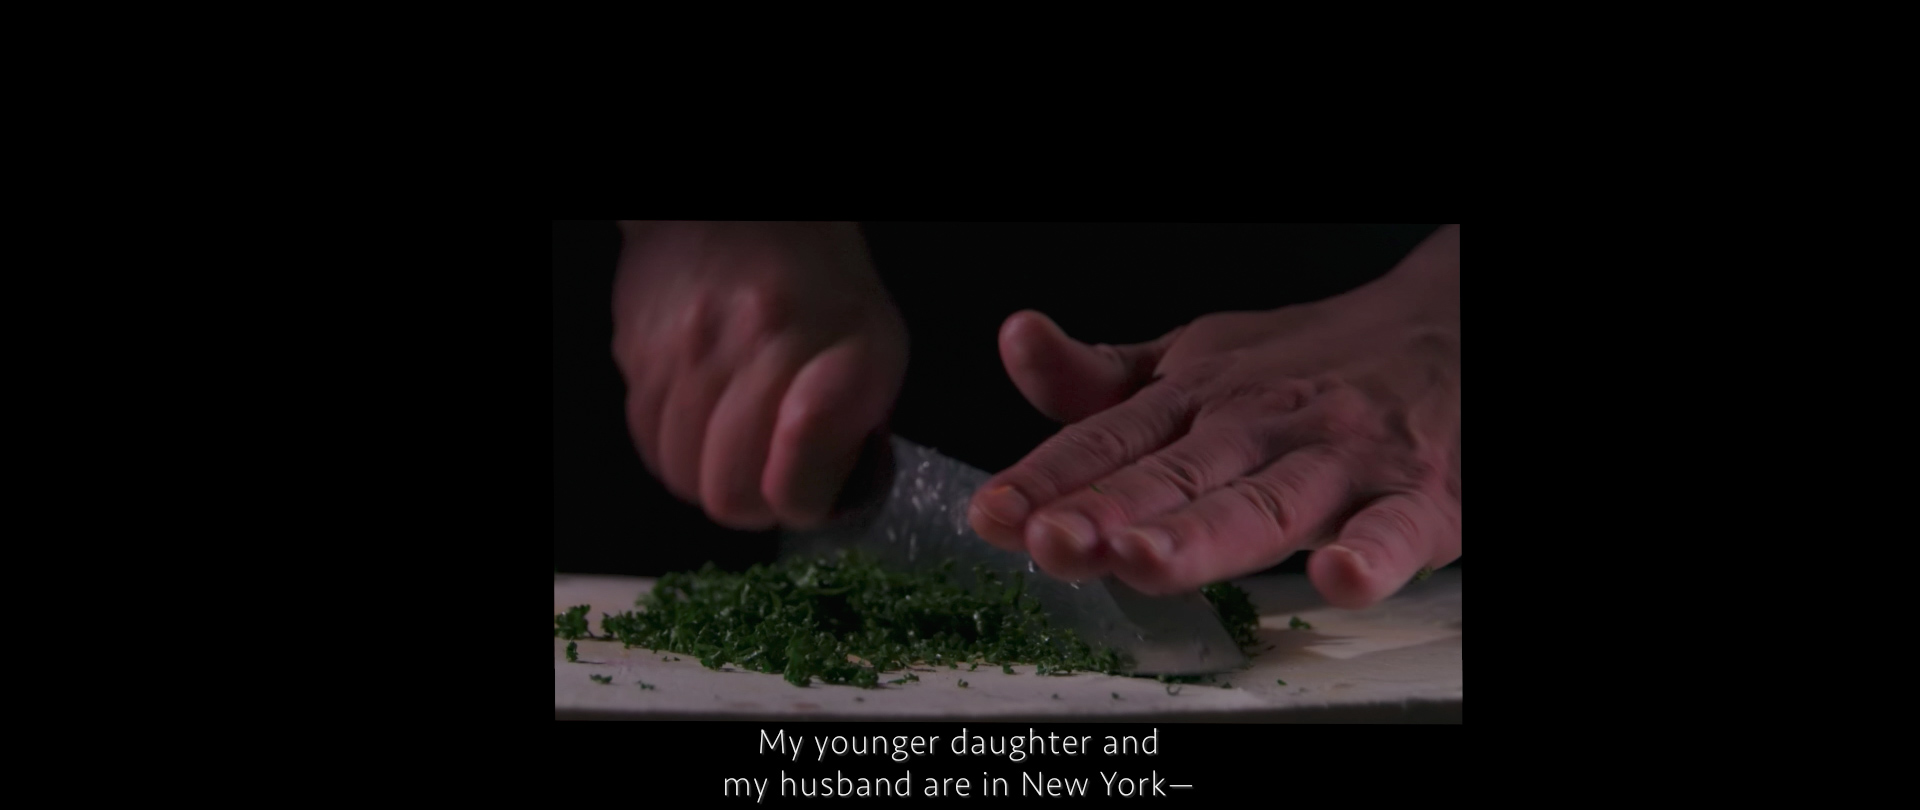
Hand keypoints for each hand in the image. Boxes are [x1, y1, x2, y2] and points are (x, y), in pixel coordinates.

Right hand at [613, 221, 907, 529]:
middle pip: (727, 494)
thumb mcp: (874, 344)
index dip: (804, 503)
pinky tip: (701, 416)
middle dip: (754, 501)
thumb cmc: (821, 284)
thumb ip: (856, 423)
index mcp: (824, 350)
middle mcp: (746, 349)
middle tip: (770, 473)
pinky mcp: (635, 349)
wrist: (740, 208)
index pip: (794, 486)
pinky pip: (646, 439)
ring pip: (678, 474)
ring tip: (735, 438)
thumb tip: (820, 496)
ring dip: (708, 473)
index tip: (810, 490)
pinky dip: (674, 445)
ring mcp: (680, 351)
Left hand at [967, 225, 1458, 607]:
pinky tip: (1337, 575)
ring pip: (1267, 504)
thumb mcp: (1196, 359)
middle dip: (1111, 510)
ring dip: (1206, 533)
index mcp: (1198, 398)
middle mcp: (1260, 426)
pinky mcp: (1418, 496)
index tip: (992, 513)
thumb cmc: (1309, 364)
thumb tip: (1016, 342)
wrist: (1452, 329)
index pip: (1109, 440)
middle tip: (1052, 541)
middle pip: (1177, 475)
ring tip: (1149, 562)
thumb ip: (1102, 381)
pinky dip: (1371, 552)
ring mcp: (1338, 462)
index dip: (1047, 478)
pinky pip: (1395, 528)